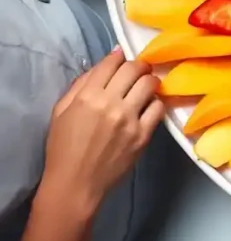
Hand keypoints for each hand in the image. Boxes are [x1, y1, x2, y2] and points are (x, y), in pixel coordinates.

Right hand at [38, 48, 164, 214]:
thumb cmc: (63, 148)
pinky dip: (155, 102)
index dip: (118, 56)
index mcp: (87, 97)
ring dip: (149, 81)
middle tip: (138, 71)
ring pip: (150, 84)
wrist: (75, 184)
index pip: (112, 63)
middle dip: (138, 66)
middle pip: (135, 69)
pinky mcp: (143, 135)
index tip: (122, 58)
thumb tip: (106, 61)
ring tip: (145, 87)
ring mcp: (129, 119)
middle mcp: (111, 103)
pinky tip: (148, 106)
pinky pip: (159, 107)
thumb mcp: (61, 111)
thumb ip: (80, 84)